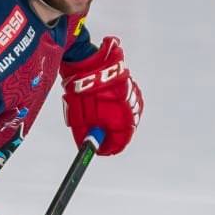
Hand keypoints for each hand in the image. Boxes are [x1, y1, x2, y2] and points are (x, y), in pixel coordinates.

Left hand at [61, 36, 141, 155]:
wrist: (90, 65)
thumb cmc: (85, 92)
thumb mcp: (81, 119)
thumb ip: (87, 135)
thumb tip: (88, 146)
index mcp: (123, 121)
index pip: (119, 143)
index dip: (108, 148)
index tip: (99, 149)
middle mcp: (132, 110)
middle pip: (125, 131)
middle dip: (111, 133)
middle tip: (97, 133)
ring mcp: (134, 97)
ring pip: (127, 116)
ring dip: (114, 118)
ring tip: (98, 113)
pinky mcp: (131, 86)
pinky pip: (128, 103)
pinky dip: (118, 106)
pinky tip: (106, 101)